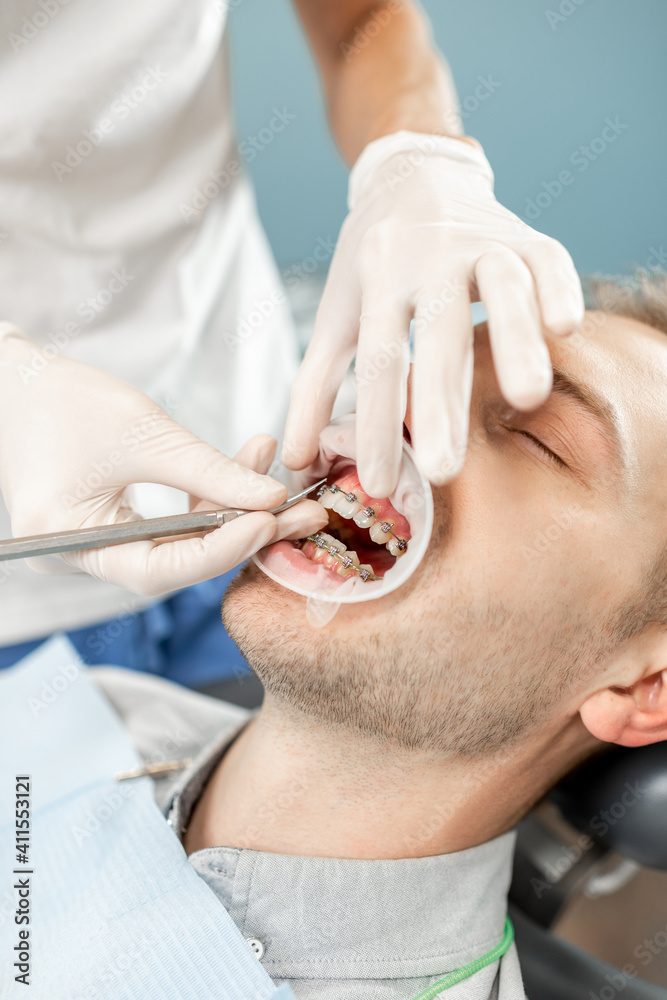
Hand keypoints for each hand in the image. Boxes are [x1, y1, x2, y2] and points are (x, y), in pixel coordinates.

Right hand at [0, 331, 325, 594]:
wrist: (14, 380)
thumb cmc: (59, 398)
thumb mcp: (141, 432)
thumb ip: (206, 469)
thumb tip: (272, 497)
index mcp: (69, 543)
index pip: (157, 569)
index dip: (219, 549)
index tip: (269, 521)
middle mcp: (82, 557)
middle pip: (176, 561)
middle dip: (241, 533)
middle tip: (301, 512)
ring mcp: (96, 544)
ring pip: (179, 542)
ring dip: (231, 511)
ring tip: (277, 478)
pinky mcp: (112, 524)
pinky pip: (169, 525)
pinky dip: (207, 498)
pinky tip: (245, 466)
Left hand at [282, 131, 583, 496]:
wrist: (412, 173)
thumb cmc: (371, 261)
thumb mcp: (337, 315)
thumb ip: (316, 386)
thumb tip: (296, 460)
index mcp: (377, 279)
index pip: (377, 360)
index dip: (376, 423)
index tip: (380, 483)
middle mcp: (427, 257)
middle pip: (436, 334)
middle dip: (441, 403)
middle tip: (443, 470)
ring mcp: (480, 241)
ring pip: (502, 288)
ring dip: (516, 340)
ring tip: (528, 400)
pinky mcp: (524, 233)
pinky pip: (548, 258)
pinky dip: (559, 288)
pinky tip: (565, 328)